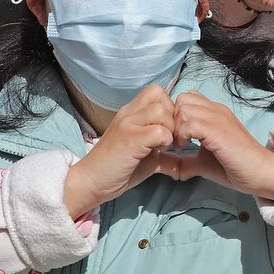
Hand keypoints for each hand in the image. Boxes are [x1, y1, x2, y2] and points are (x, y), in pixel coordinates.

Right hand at [62, 85, 176, 215]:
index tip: (169, 130)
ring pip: (161, 110)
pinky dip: (165, 141)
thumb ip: (162, 153)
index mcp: (131, 113)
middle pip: (159, 94)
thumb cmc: (117, 170)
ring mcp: (128, 124)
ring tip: (165, 145)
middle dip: (172, 115)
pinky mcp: (130, 138)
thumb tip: (183, 163)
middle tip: (170, 137)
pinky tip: (158, 152)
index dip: (169, 108)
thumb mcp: (145, 157)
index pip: (156, 92)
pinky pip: (159, 131)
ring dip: (169, 128)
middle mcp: (128, 113)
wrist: (90, 182)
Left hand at [169, 91, 273, 200]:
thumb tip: (166, 168)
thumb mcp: (202, 162)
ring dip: (177, 127)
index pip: (187, 98)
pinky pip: (190, 123)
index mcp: (214, 113)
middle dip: (173, 119)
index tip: (175, 138)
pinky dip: (182, 135)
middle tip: (177, 141)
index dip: (175, 116)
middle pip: (182, 99)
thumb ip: (184, 161)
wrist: (260, 173)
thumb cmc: (235, 167)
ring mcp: (218, 118)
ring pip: (183, 107)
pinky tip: (186, 148)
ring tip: (182, 145)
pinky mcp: (218, 130)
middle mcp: (216, 110)